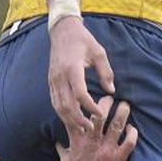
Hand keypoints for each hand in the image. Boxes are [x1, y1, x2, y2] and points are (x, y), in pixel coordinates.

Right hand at [48, 18, 114, 134]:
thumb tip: (111, 91)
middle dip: (78, 119)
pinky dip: (62, 112)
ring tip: (80, 129)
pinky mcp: (51, 81)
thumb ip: (106, 72)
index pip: (80, 94)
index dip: (90, 106)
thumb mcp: (99, 52)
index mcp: (72, 68)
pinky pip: (54, 101)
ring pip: (58, 105)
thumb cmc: (83, 40)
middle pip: (67, 104)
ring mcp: (53, 79)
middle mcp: (60, 76)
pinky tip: (71, 119)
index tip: (99, 113)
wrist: (63, 31)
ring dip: (69, 119)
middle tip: (90, 129)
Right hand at [59, 97, 136, 160]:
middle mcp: (92, 143)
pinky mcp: (119, 158)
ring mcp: (106, 150)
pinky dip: (132, 133)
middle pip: (99, 116)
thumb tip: (56, 139)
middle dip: (105, 103)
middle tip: (110, 97)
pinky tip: (132, 128)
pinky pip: (129, 142)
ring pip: (116, 125)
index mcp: (78, 142)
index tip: (86, 96)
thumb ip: (62, 148)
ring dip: (122, 113)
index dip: (82, 105)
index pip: (78, 117)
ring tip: (125, 105)